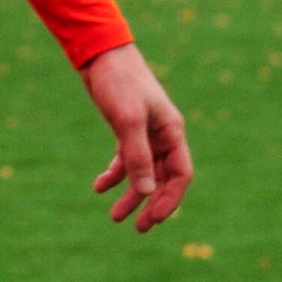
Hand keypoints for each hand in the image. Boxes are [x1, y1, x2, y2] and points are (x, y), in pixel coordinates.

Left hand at [82, 44, 194, 229]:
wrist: (100, 53)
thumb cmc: (119, 81)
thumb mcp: (128, 120)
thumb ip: (138, 156)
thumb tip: (147, 192)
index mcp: (172, 132)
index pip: (181, 175)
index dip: (171, 200)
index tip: (154, 219)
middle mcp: (163, 135)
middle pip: (164, 179)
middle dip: (152, 204)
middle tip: (139, 227)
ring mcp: (145, 132)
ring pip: (144, 172)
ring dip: (132, 194)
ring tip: (114, 216)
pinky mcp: (127, 128)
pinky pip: (126, 160)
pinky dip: (115, 175)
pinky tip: (99, 186)